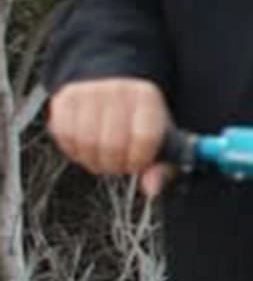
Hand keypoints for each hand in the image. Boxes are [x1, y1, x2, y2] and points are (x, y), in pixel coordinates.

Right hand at [47, 78, 172, 194]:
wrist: (111, 90)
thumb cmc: (138, 121)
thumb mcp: (159, 140)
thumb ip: (160, 168)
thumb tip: (152, 189)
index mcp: (148, 98)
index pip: (145, 138)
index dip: (138, 161)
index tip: (135, 165)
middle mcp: (119, 90)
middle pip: (113, 143)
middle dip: (114, 165)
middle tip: (116, 165)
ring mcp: (89, 92)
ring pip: (86, 141)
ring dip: (92, 160)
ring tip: (101, 158)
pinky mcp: (65, 99)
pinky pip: (64, 135)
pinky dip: (73, 150)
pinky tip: (84, 148)